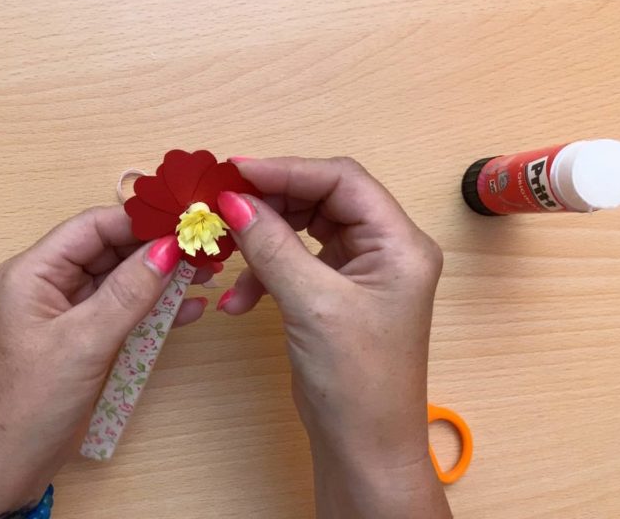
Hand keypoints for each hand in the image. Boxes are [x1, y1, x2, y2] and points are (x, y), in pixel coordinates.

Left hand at [0, 206, 214, 515]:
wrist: (9, 465)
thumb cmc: (30, 403)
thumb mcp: (82, 343)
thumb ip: (128, 293)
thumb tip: (169, 248)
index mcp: (34, 271)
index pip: (92, 227)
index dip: (139, 222)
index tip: (186, 221)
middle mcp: (51, 283)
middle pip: (111, 249)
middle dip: (158, 248)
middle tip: (207, 247)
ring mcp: (70, 312)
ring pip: (123, 279)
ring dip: (163, 277)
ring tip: (209, 272)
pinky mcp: (87, 338)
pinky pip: (126, 311)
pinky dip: (157, 309)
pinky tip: (192, 308)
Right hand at [216, 157, 449, 517]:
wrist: (364, 449)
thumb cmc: (357, 381)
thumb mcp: (312, 304)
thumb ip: (272, 245)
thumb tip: (232, 200)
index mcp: (400, 243)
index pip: (342, 181)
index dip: (287, 170)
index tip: (234, 173)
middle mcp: (385, 249)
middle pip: (321, 198)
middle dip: (269, 202)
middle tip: (220, 204)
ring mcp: (360, 271)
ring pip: (303, 229)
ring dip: (261, 241)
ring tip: (225, 256)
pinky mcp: (336, 294)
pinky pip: (294, 262)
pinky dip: (263, 273)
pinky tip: (238, 299)